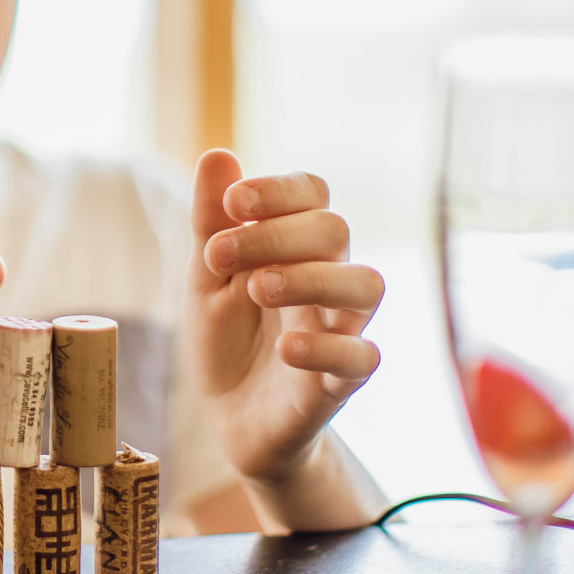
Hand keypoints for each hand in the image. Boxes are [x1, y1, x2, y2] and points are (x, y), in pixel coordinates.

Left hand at [184, 149, 383, 484]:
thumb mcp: (207, 279)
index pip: (314, 195)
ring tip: (257, 290)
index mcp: (298, 248)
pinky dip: (326, 349)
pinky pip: (362, 358)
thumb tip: (217, 155)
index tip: (232, 202)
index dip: (278, 190)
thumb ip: (212, 223)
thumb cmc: (228, 339)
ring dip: (310, 279)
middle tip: (220, 255)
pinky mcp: (340, 382)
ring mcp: (340, 330)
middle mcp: (329, 280)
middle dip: (276, 234)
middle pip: (335, 231)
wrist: (232, 418)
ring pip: (365, 286)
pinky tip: (285, 348)